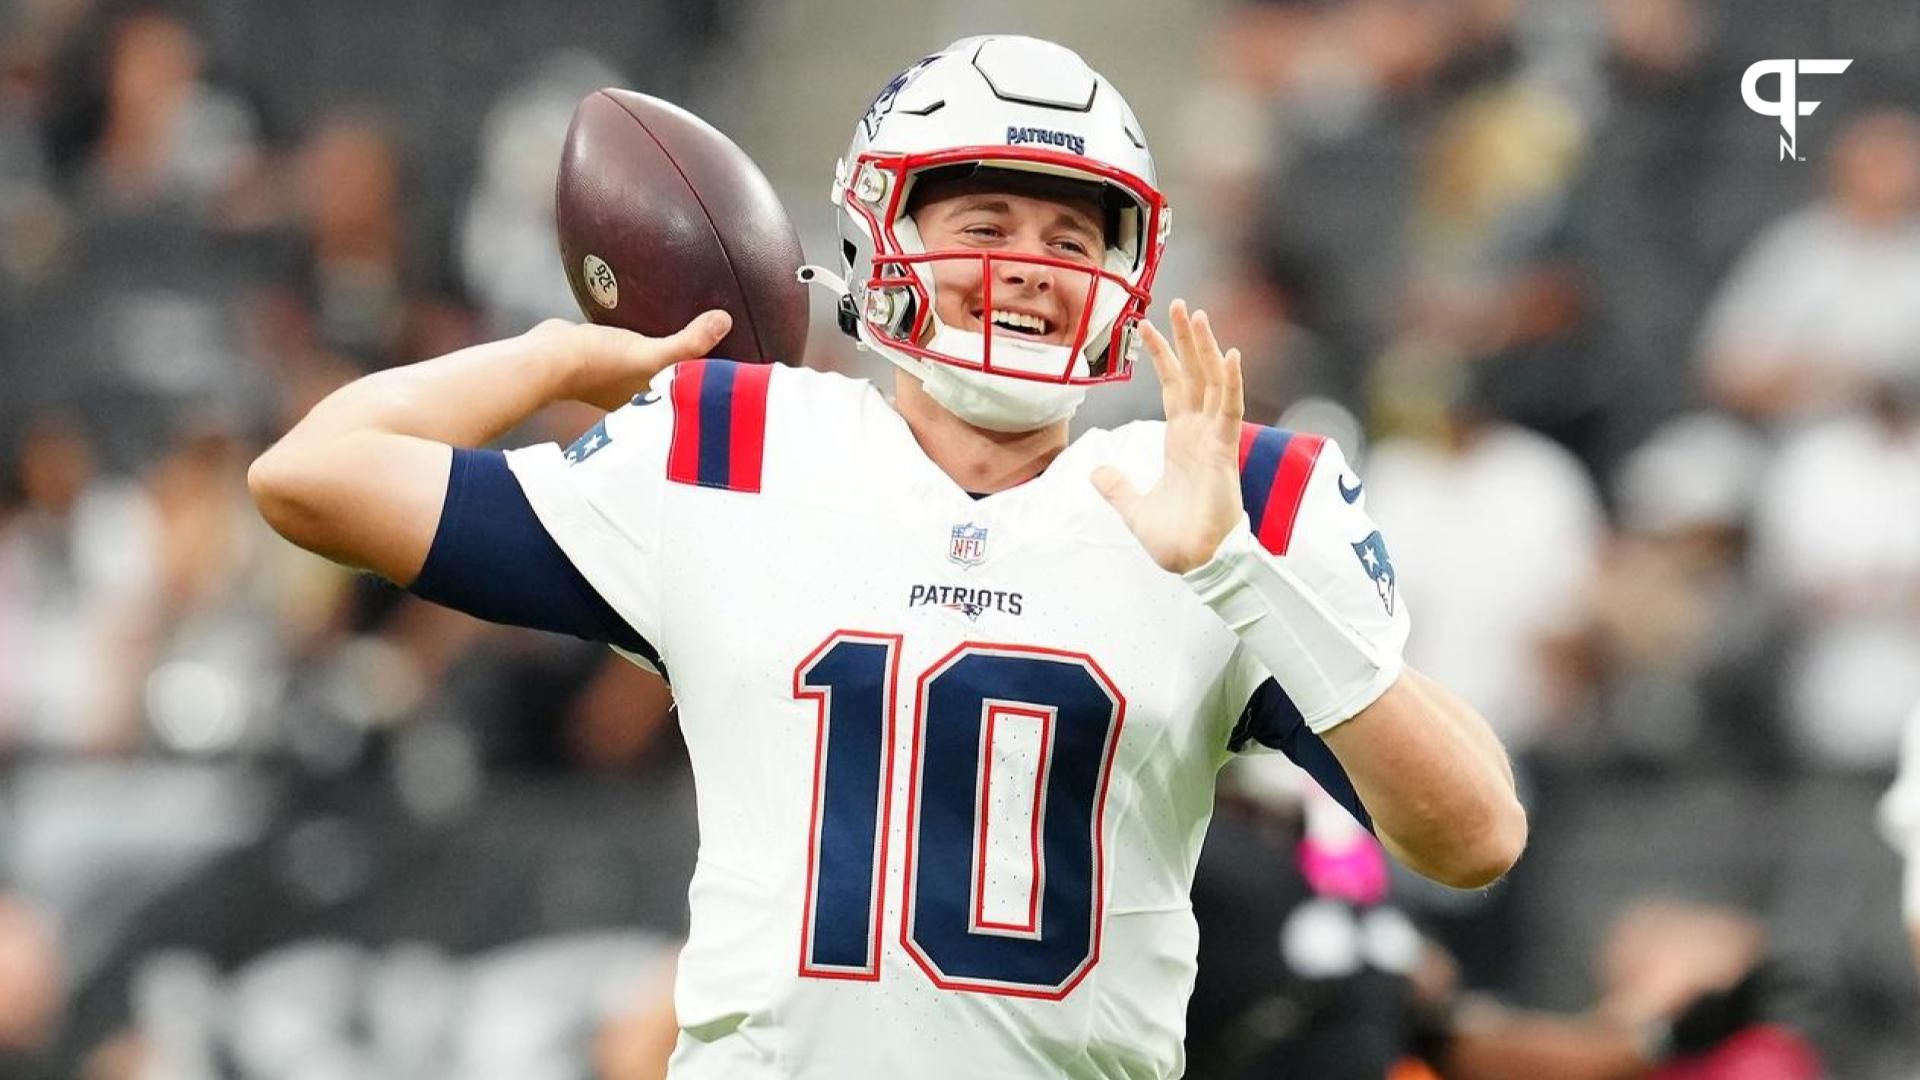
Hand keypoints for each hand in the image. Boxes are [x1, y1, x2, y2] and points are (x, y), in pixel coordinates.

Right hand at [544, 310, 732, 410]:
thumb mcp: (651, 356)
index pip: (699, 399)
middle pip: (685, 383)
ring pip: (665, 364)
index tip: (747, 374)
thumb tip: (725, 322)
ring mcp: (627, 378)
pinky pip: (645, 345)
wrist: (547, 356)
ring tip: (709, 331)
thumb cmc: (599, 365)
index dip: (721, 389)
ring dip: (682, 352)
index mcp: (658, 408)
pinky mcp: (614, 356)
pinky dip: (656, 337)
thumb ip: (688, 344)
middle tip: (737, 346)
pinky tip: (665, 318)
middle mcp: (645, 398)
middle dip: (707, 370)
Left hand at [1091, 299, 1244, 573]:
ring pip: (1212, 383)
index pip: (1174, 387)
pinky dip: (1230, 382)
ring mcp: (1214, 440)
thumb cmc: (1174, 538)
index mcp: (1181, 440)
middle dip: (1187, 339)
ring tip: (1197, 314)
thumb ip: (1117, 486)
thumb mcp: (1133, 506)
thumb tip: (1096, 470)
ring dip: (1206, 348)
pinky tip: (1230, 354)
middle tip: (1180, 304)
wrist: (1194, 562)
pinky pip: (1229, 410)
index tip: (1147, 326)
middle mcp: (1200, 433)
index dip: (1163, 356)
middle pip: (1195, 374)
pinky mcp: (1224, 453)